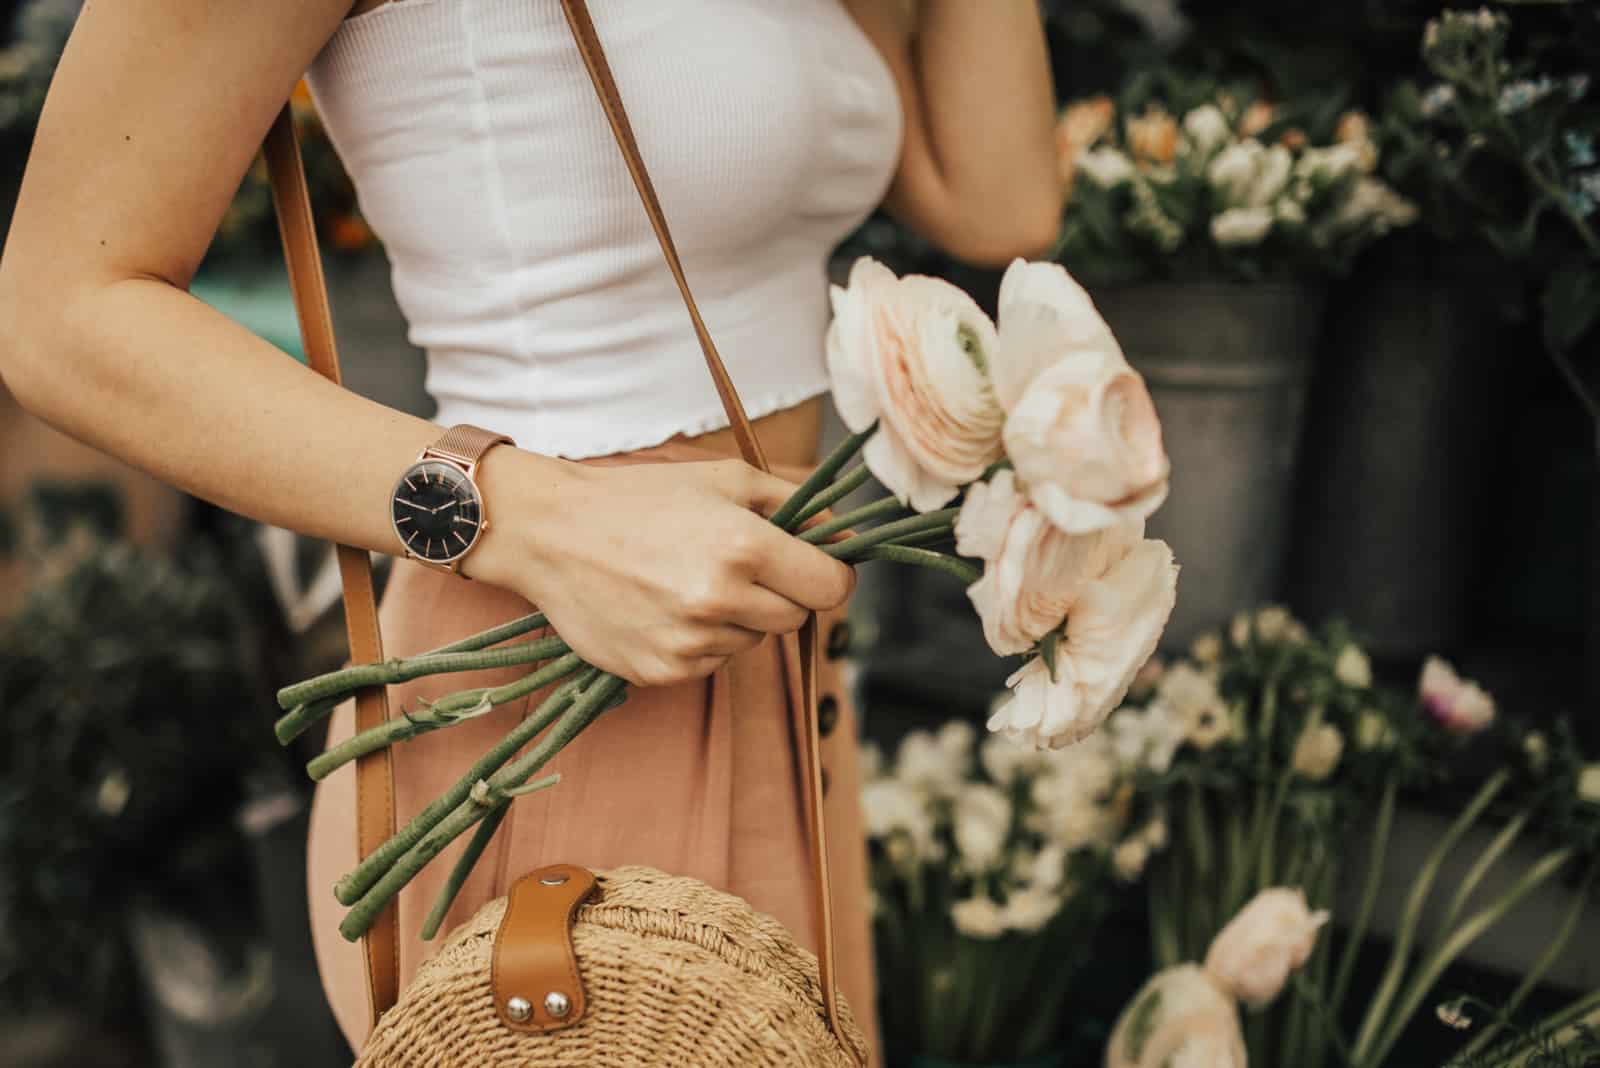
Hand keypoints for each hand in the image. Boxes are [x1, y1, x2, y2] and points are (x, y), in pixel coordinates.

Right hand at [463, 448, 854, 686]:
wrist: (551, 533)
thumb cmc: (641, 498)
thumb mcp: (725, 480)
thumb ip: (796, 504)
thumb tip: (849, 536)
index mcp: (743, 546)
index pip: (832, 587)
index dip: (830, 575)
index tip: (813, 567)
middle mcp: (720, 599)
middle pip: (796, 618)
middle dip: (781, 594)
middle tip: (737, 565)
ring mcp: (689, 641)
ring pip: (754, 642)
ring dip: (737, 618)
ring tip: (687, 580)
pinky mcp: (663, 671)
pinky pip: (712, 662)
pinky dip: (701, 640)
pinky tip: (664, 606)